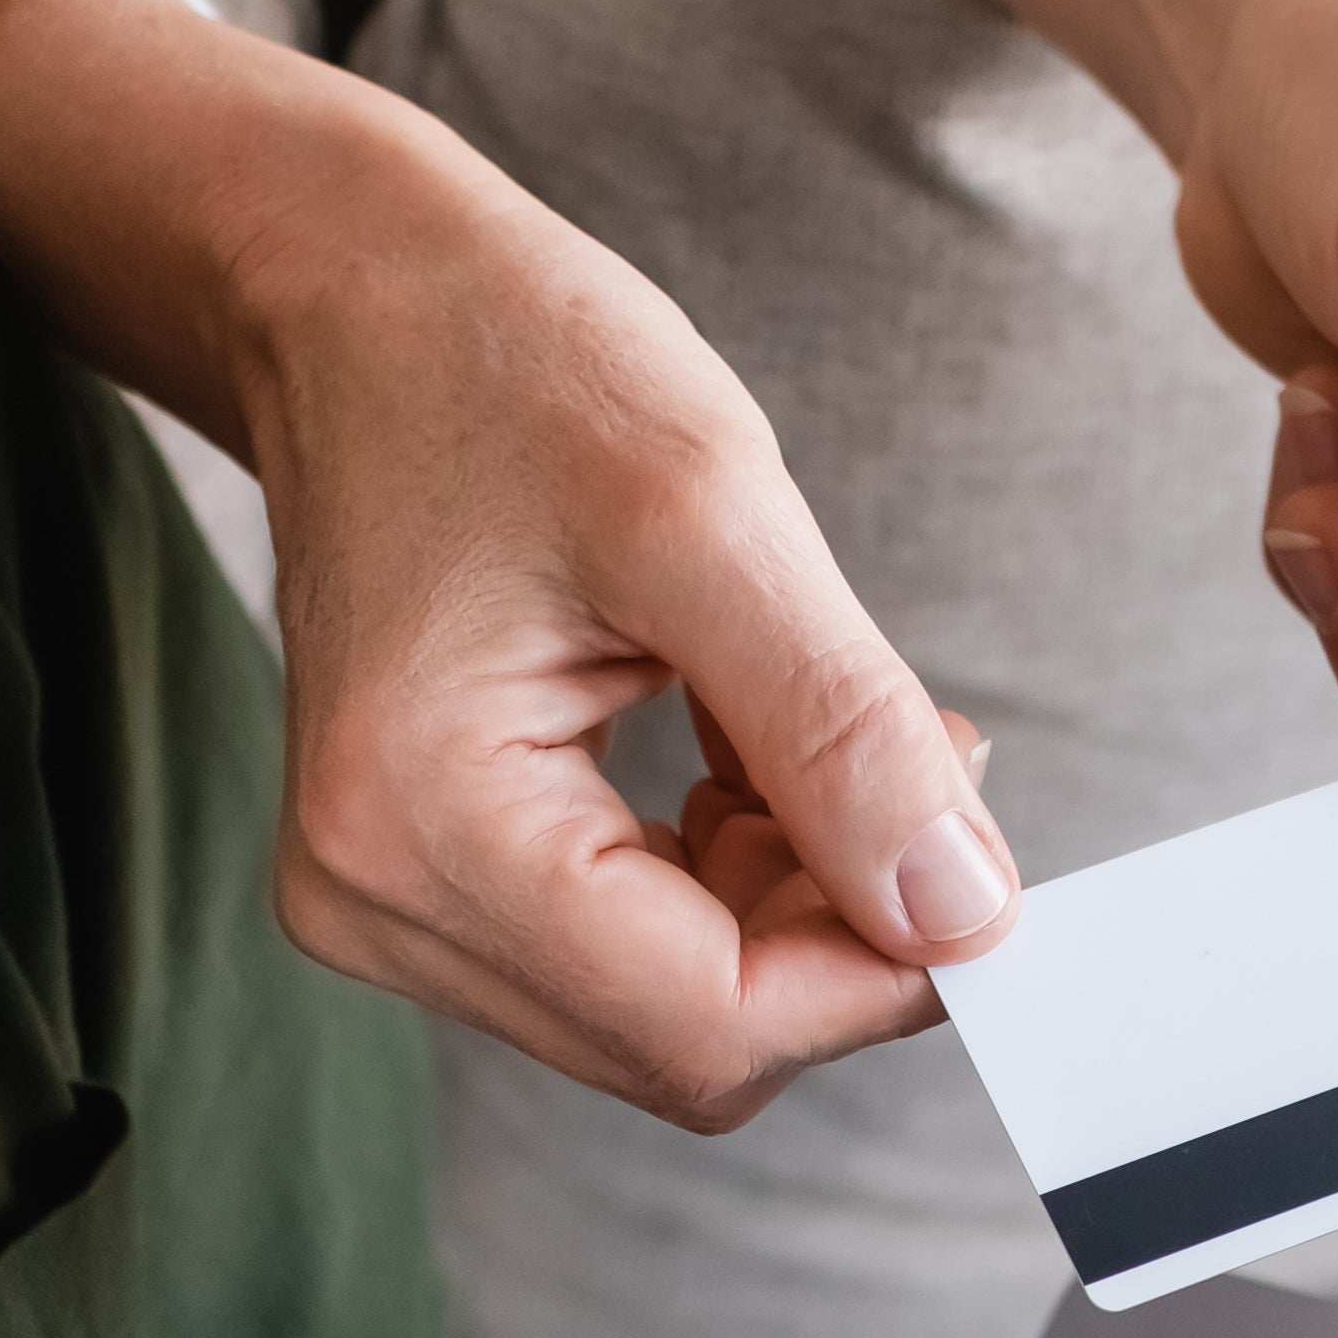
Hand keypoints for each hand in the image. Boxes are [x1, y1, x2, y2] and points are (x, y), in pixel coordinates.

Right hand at [0, 0, 1020, 1128]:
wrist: (355, 294)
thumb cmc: (506, 360)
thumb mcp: (716, 516)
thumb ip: (845, 734)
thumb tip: (965, 918)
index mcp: (416, 825)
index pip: (705, 1027)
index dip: (876, 973)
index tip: (983, 861)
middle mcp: (374, 898)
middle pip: (686, 1043)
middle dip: (833, 931)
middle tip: (913, 761)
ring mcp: (387, 897)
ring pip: (670, 1010)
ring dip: (787, 900)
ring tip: (811, 726)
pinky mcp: (424, 874)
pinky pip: (629, 954)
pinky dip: (729, 879)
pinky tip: (748, 757)